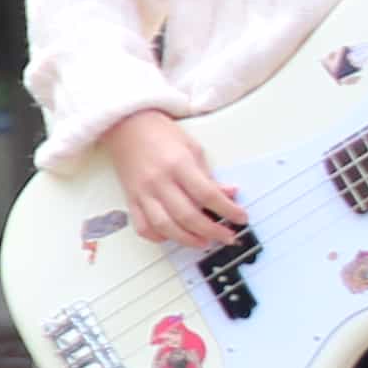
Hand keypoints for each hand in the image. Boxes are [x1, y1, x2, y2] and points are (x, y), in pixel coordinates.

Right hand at [98, 109, 246, 249]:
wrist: (126, 126)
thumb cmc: (160, 133)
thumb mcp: (193, 149)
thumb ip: (209, 176)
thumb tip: (228, 195)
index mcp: (178, 164)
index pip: (207, 194)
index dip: (228, 210)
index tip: (241, 218)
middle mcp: (159, 181)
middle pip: (188, 216)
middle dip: (212, 231)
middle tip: (227, 236)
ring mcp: (143, 192)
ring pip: (165, 226)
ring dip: (187, 239)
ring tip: (204, 242)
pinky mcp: (131, 199)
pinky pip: (142, 226)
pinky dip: (158, 237)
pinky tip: (172, 236)